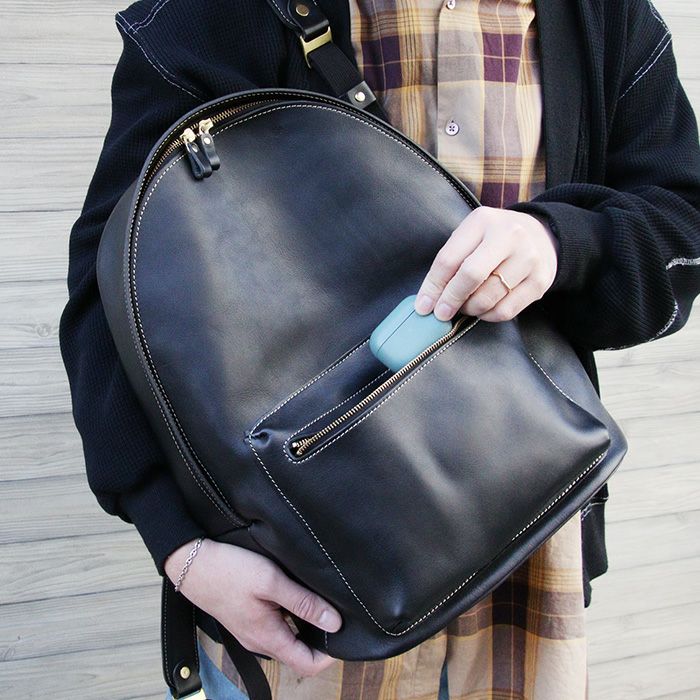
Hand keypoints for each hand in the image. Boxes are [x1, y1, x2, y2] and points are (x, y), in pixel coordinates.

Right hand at [164, 538, 341, 676]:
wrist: (191, 562)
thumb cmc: (229, 570)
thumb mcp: (271, 582)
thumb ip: (303, 602)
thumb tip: (334, 623)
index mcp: (268, 638)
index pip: (307, 665)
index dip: (330, 656)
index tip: (346, 635)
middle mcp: (259, 641)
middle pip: (298, 653)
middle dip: (321, 640)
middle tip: (337, 614)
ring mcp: (250, 630)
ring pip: (287, 638)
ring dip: (305, 626)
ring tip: (320, 601)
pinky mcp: (245, 618)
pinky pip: (274, 626)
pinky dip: (289, 617)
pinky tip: (294, 593)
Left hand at [414, 206, 559, 321]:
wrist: (543, 234)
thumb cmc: (496, 238)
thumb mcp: (472, 235)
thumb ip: (451, 261)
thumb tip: (428, 299)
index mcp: (483, 221)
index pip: (449, 259)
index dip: (432, 286)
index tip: (423, 306)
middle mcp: (509, 236)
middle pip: (470, 276)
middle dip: (450, 299)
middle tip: (441, 313)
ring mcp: (528, 258)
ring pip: (488, 297)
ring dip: (470, 309)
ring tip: (466, 306)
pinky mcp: (540, 281)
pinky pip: (506, 310)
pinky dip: (489, 315)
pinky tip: (485, 309)